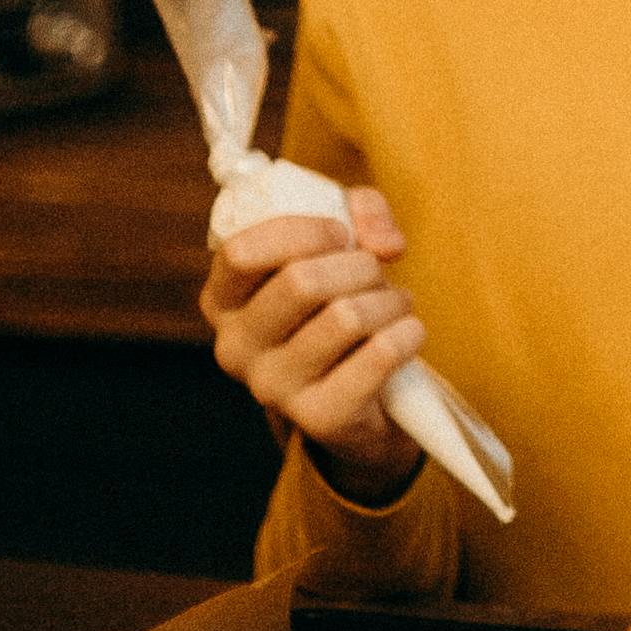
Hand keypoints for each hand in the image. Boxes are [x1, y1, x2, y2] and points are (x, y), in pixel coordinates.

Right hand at [198, 191, 423, 499]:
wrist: (361, 387)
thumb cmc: (339, 292)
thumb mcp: (340, 235)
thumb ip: (361, 212)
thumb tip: (385, 245)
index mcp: (223, 300)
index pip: (242, 253)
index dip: (305, 232)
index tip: (341, 234)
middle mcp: (234, 348)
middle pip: (301, 282)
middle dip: (359, 265)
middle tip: (374, 274)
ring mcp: (272, 388)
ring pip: (347, 317)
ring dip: (390, 300)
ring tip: (393, 305)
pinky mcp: (319, 418)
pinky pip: (380, 354)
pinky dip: (407, 333)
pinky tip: (406, 334)